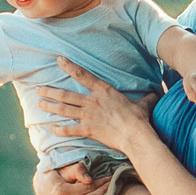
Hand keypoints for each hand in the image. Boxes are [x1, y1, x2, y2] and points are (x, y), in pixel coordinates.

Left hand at [37, 57, 152, 151]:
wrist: (136, 135)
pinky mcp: (88, 130)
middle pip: (66, 94)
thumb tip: (157, 94)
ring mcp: (88, 116)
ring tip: (39, 103)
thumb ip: (147, 97)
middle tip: (38, 88)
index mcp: (104, 91)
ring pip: (64, 109)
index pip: (82, 74)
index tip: (58, 60)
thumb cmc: (139, 118)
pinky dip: (59, 129)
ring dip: (50, 106)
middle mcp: (92, 101)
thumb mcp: (144, 103)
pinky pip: (69, 130)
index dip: (69, 66)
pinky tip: (51, 129)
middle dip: (50, 91)